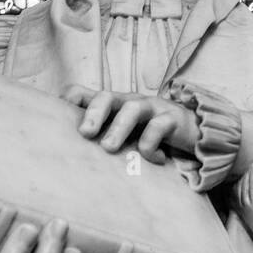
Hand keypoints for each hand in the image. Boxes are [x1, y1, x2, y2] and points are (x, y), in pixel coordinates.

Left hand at [62, 86, 201, 163]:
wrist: (196, 131)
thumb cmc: (151, 132)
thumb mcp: (125, 133)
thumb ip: (103, 137)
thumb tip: (70, 155)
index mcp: (114, 105)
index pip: (85, 93)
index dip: (70, 100)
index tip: (56, 115)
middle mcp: (130, 102)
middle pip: (107, 96)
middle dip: (94, 112)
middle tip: (85, 133)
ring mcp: (152, 108)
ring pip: (132, 108)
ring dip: (119, 127)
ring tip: (109, 148)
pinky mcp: (172, 120)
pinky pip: (159, 128)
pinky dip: (152, 147)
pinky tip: (155, 160)